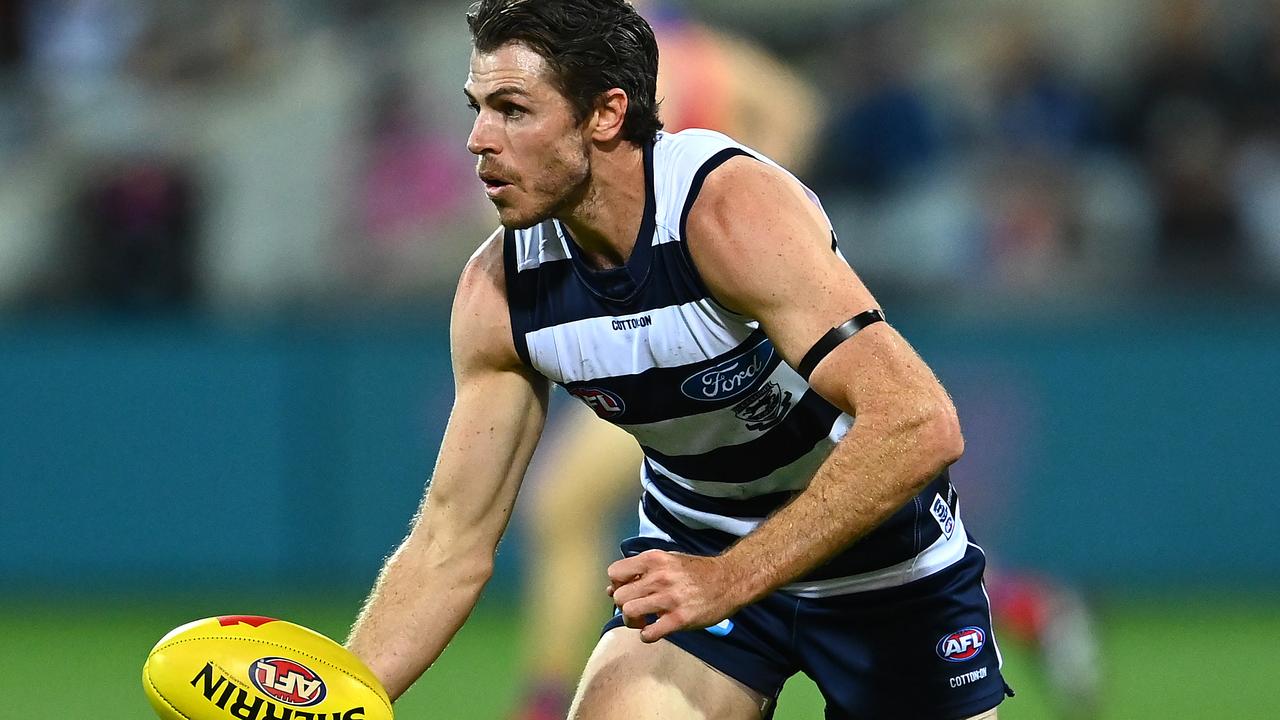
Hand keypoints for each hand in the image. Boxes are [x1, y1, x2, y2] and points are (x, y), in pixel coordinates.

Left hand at [606, 550, 745, 642]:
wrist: (729, 580)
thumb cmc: (696, 571)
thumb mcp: (668, 560)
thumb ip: (641, 571)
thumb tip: (611, 590)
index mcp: (654, 559)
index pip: (614, 572)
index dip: (617, 584)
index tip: (628, 590)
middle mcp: (659, 577)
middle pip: (619, 596)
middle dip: (623, 606)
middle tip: (637, 608)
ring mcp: (669, 598)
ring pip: (629, 613)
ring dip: (633, 621)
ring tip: (644, 620)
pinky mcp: (680, 619)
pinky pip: (649, 633)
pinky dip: (647, 635)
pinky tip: (655, 630)